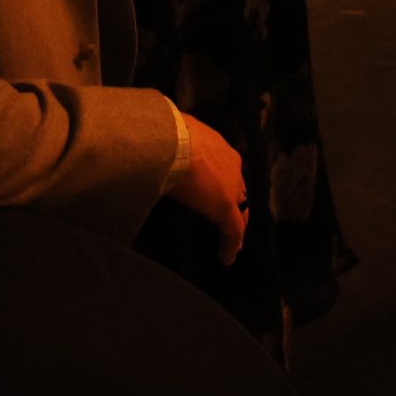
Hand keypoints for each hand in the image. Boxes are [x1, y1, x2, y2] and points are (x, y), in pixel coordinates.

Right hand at [166, 118, 248, 265]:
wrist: (170, 140)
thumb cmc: (165, 136)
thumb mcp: (173, 139)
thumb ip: (173, 150)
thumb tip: (156, 153)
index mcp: (218, 147)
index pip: (226, 170)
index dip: (225, 184)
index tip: (218, 194)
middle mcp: (231, 164)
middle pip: (238, 190)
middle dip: (236, 205)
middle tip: (231, 221)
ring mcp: (231, 186)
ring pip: (239, 210)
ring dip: (235, 227)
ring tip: (232, 244)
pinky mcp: (226, 207)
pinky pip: (233, 230)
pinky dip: (231, 245)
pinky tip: (226, 259)